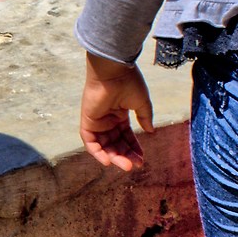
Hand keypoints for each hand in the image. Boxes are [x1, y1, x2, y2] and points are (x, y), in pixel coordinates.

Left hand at [79, 53, 154, 171]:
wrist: (114, 71)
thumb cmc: (128, 82)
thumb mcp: (141, 103)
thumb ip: (145, 118)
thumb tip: (150, 131)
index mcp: (120, 115)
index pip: (126, 136)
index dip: (134, 148)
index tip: (142, 159)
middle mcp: (108, 120)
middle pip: (116, 143)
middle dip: (125, 155)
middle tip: (135, 165)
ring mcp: (97, 121)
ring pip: (104, 145)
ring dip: (114, 156)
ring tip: (126, 165)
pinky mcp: (87, 121)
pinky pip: (90, 141)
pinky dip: (97, 152)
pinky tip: (107, 161)